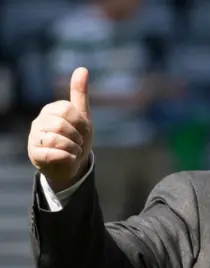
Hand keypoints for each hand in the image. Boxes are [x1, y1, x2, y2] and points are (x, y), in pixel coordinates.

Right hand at [28, 67, 92, 191]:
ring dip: (73, 148)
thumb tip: (82, 68)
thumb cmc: (77, 138)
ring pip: (55, 139)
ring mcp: (34, 137)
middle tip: (78, 142)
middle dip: (77, 137)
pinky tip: (70, 158)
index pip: (67, 110)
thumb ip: (80, 94)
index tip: (83, 130)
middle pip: (60, 125)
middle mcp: (39, 122)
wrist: (73, 164)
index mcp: (51, 110)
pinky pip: (51, 153)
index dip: (81, 123)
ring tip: (74, 150)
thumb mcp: (83, 117)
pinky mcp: (34, 154)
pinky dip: (67, 157)